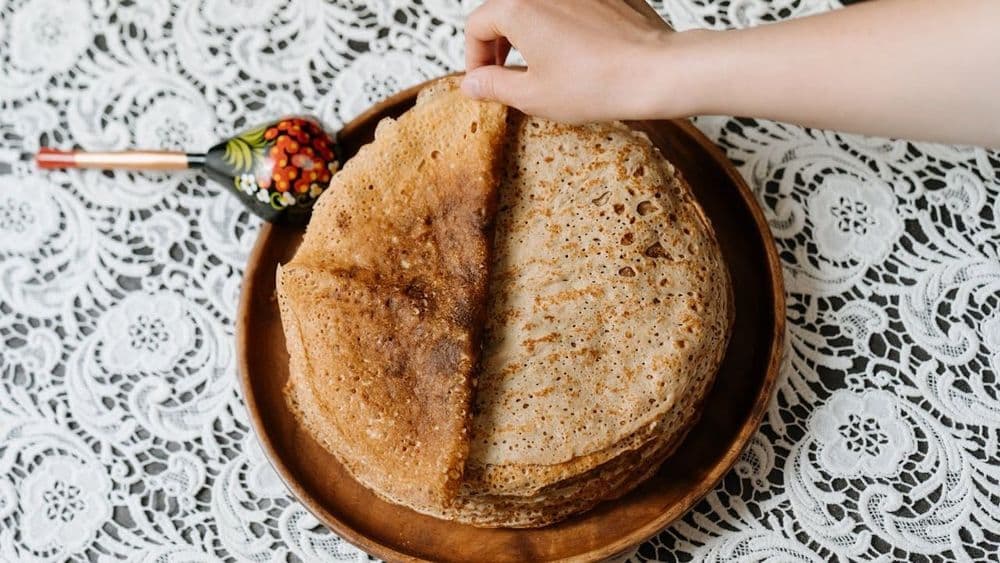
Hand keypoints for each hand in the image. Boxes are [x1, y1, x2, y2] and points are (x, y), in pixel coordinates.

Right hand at [462, 0, 688, 122]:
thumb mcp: (534, 96)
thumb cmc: (600, 82)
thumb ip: (494, 87)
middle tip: (503, 75)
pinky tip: (572, 56)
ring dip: (527, 35)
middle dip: (497, 45)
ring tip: (537, 67)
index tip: (482, 80)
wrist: (655, 71)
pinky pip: (567, 7)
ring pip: (535, 8)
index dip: (473, 58)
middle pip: (503, 11)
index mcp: (518, 8)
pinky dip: (559, 26)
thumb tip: (473, 84)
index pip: (476, 26)